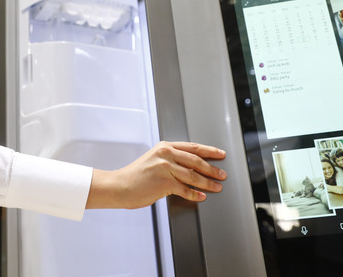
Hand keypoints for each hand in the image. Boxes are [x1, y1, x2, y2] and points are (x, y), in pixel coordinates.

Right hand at [86, 141, 226, 209]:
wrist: (120, 186)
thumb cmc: (136, 175)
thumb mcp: (154, 160)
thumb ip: (170, 160)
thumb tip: (191, 167)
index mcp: (164, 147)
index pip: (192, 147)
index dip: (209, 151)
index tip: (220, 154)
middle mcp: (166, 155)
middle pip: (196, 161)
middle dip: (212, 168)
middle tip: (222, 174)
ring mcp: (166, 168)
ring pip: (193, 176)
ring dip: (208, 182)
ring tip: (217, 186)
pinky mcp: (165, 183)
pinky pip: (185, 189)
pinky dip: (195, 194)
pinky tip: (201, 196)